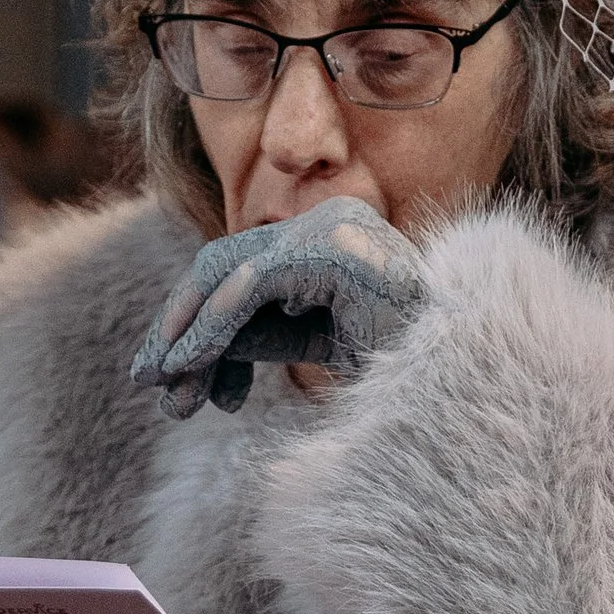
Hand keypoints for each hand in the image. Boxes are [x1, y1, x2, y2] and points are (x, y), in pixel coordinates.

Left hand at [129, 196, 427, 419]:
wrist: (466, 385)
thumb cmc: (402, 368)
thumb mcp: (310, 343)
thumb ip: (255, 331)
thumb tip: (182, 350)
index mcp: (330, 234)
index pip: (239, 266)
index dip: (192, 319)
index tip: (168, 378)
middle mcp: (331, 218)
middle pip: (222, 265)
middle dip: (177, 328)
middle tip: (147, 383)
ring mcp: (333, 230)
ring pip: (226, 274)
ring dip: (186, 337)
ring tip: (169, 394)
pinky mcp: (331, 253)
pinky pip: (250, 287)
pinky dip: (211, 329)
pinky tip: (190, 370)